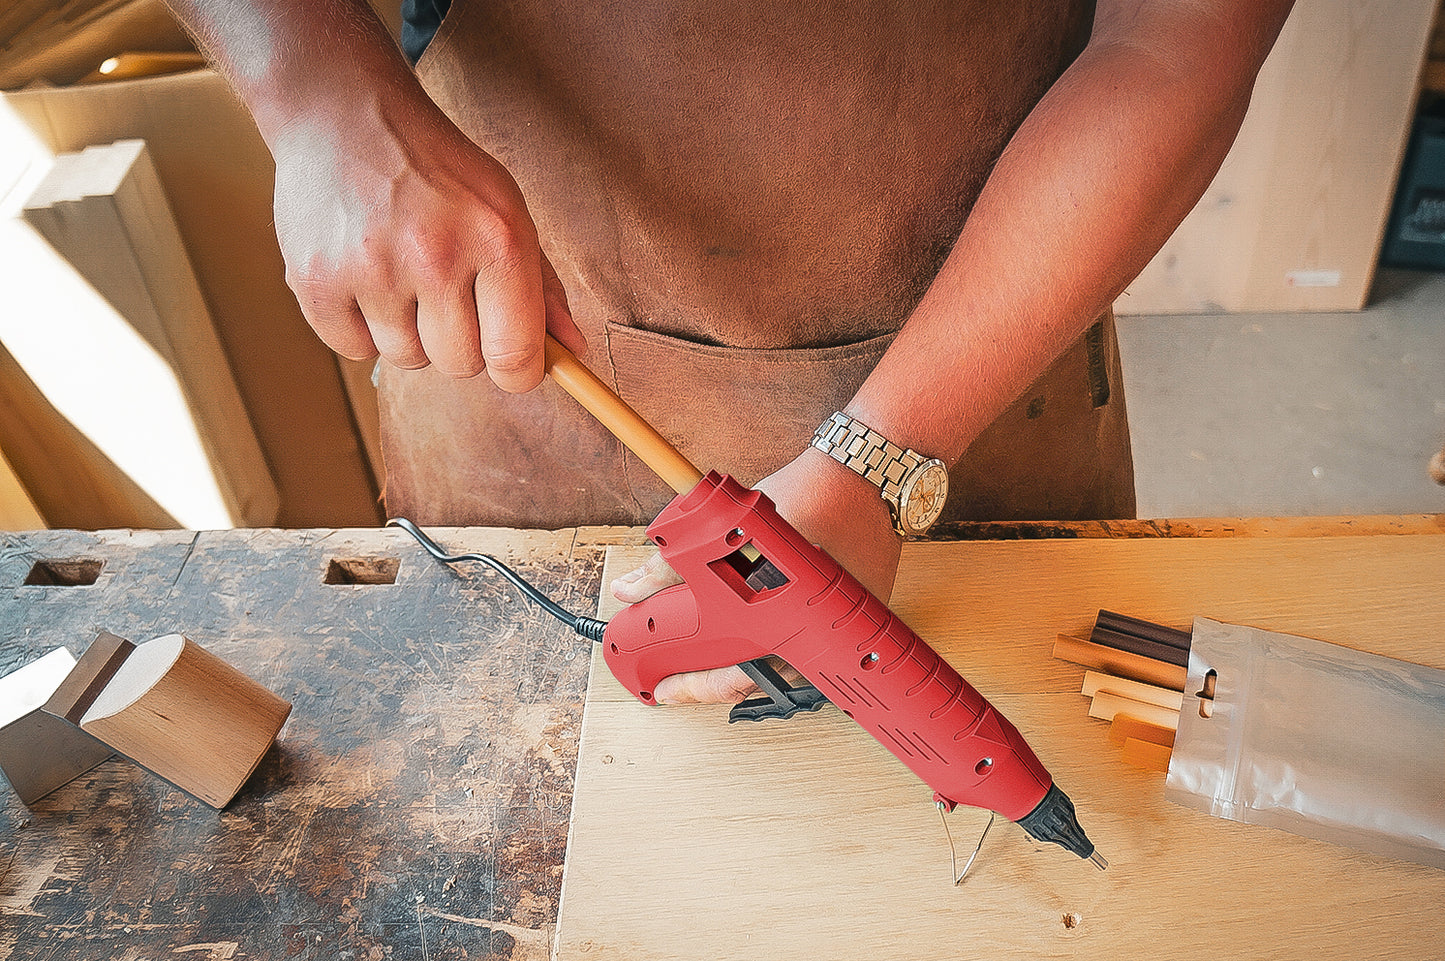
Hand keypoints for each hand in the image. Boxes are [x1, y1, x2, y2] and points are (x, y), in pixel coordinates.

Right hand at [269, 94, 584, 390]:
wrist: (345, 117)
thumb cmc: (439, 172)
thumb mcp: (507, 211)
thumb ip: (542, 288)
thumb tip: (573, 352)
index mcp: (497, 240)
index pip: (516, 355)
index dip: (519, 372)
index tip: (512, 364)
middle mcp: (436, 256)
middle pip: (461, 366)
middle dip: (460, 343)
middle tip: (446, 294)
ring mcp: (371, 269)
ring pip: (407, 360)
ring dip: (409, 333)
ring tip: (400, 276)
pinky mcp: (316, 280)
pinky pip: (353, 349)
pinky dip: (361, 327)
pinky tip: (363, 279)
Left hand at [609, 448, 901, 703]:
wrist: (864, 476)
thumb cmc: (806, 498)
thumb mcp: (728, 529)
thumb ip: (672, 564)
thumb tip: (629, 589)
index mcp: (789, 624)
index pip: (738, 678)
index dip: (696, 689)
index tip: (667, 693)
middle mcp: (818, 637)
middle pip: (762, 685)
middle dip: (717, 684)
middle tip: (682, 682)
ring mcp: (839, 629)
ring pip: (787, 670)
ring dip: (747, 665)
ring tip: (712, 658)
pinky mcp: (852, 616)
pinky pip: (810, 646)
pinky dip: (777, 644)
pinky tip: (756, 631)